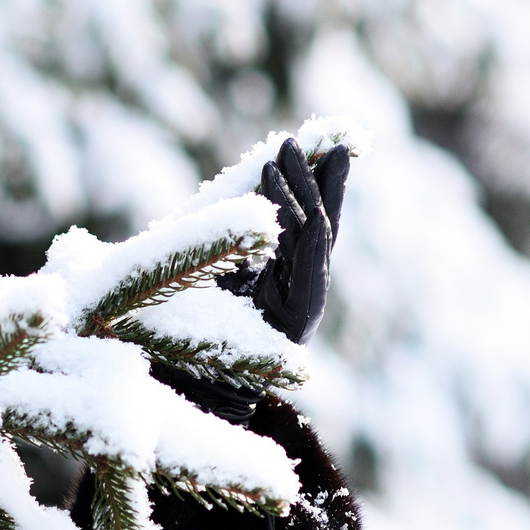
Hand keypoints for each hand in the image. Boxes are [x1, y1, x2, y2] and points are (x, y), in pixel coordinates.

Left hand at [217, 138, 348, 345]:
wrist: (202, 391)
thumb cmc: (203, 332)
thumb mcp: (220, 274)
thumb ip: (238, 244)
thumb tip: (242, 195)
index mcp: (285, 276)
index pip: (311, 219)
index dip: (322, 182)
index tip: (326, 143)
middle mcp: (302, 286)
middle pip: (322, 222)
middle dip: (318, 178)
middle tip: (310, 138)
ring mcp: (305, 301)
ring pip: (314, 237)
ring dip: (304, 193)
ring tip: (287, 155)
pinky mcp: (300, 318)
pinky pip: (306, 268)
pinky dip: (302, 234)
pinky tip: (296, 205)